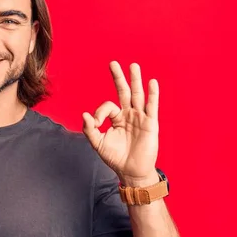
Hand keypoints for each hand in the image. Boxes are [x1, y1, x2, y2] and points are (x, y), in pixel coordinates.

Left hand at [82, 61, 158, 185]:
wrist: (131, 172)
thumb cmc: (115, 158)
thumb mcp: (98, 143)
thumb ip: (90, 129)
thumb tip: (84, 114)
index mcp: (116, 118)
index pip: (107, 106)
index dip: (99, 112)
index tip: (96, 123)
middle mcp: (129, 115)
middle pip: (124, 92)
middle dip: (118, 78)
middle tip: (113, 63)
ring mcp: (140, 118)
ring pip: (137, 95)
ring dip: (135, 80)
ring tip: (133, 66)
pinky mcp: (150, 124)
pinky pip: (151, 106)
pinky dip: (152, 94)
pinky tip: (152, 82)